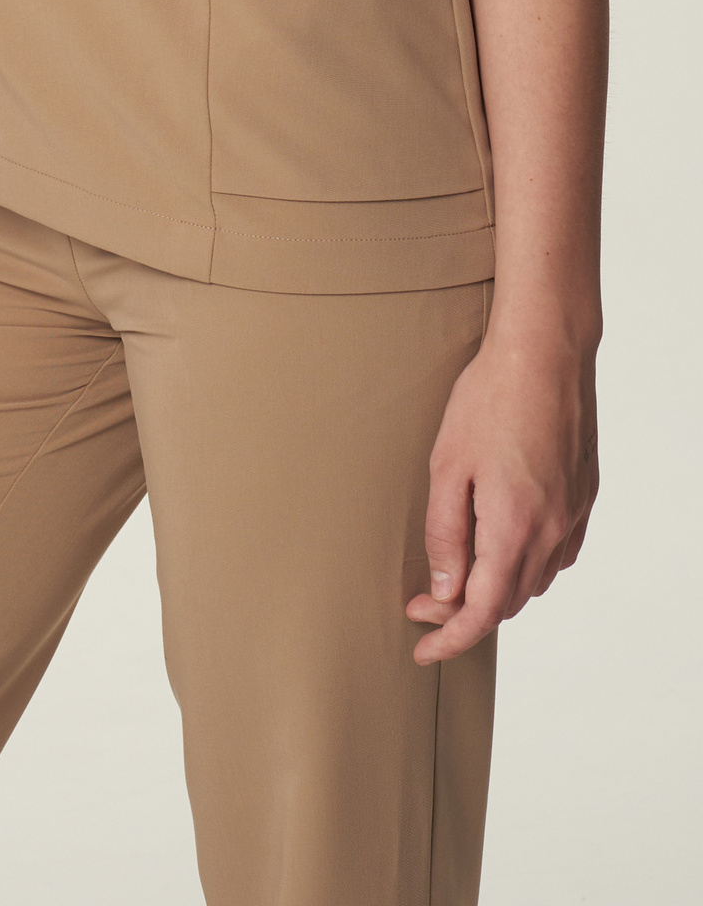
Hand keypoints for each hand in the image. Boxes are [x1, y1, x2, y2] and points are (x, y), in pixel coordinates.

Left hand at [406, 323, 598, 662]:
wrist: (545, 355)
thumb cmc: (489, 401)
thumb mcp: (447, 467)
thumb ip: (445, 535)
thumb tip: (445, 593)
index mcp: (513, 529)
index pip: (482, 612)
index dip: (450, 639)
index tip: (422, 650)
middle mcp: (551, 532)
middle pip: (508, 601)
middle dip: (464, 614)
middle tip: (423, 603)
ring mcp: (573, 516)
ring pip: (534, 581)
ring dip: (496, 590)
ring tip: (456, 577)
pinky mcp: (583, 498)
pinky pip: (556, 554)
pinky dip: (525, 565)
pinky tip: (502, 548)